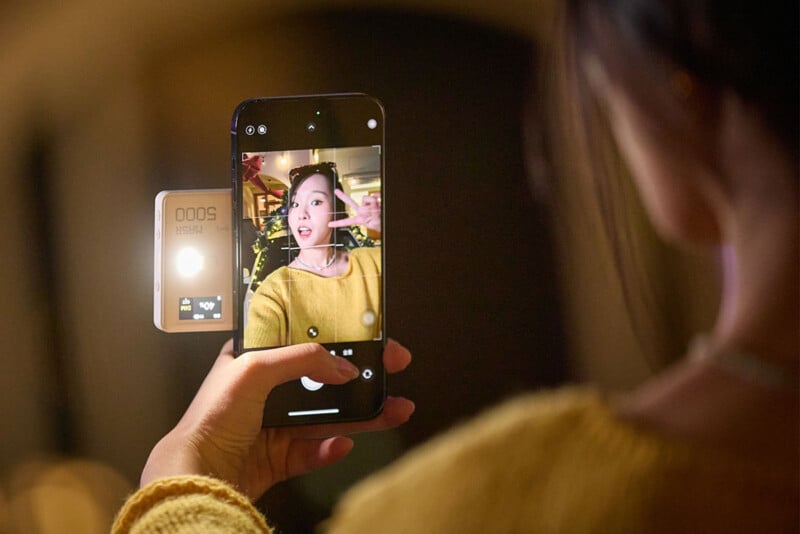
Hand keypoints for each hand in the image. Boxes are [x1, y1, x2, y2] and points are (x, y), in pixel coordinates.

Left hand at [141, 339, 412, 500]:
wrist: (197, 474)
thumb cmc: (211, 417)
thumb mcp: (254, 369)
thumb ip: (303, 360)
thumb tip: (342, 367)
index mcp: (255, 360)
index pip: (306, 341)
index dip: (340, 339)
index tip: (371, 339)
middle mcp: (267, 391)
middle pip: (325, 380)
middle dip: (361, 378)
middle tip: (392, 371)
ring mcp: (276, 425)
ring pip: (329, 416)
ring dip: (362, 414)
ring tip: (393, 410)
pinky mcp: (281, 457)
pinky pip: (316, 450)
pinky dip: (331, 448)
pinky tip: (343, 444)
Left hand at [328, 189, 381, 233]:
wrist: (385, 219)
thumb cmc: (380, 223)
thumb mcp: (373, 223)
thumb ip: (367, 213)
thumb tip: (365, 205)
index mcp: (360, 220)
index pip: (347, 221)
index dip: (338, 223)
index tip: (330, 224)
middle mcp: (362, 212)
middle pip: (351, 202)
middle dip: (343, 197)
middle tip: (336, 191)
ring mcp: (367, 206)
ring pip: (364, 199)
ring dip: (372, 203)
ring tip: (377, 209)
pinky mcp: (373, 202)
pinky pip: (372, 196)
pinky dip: (377, 198)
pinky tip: (379, 200)